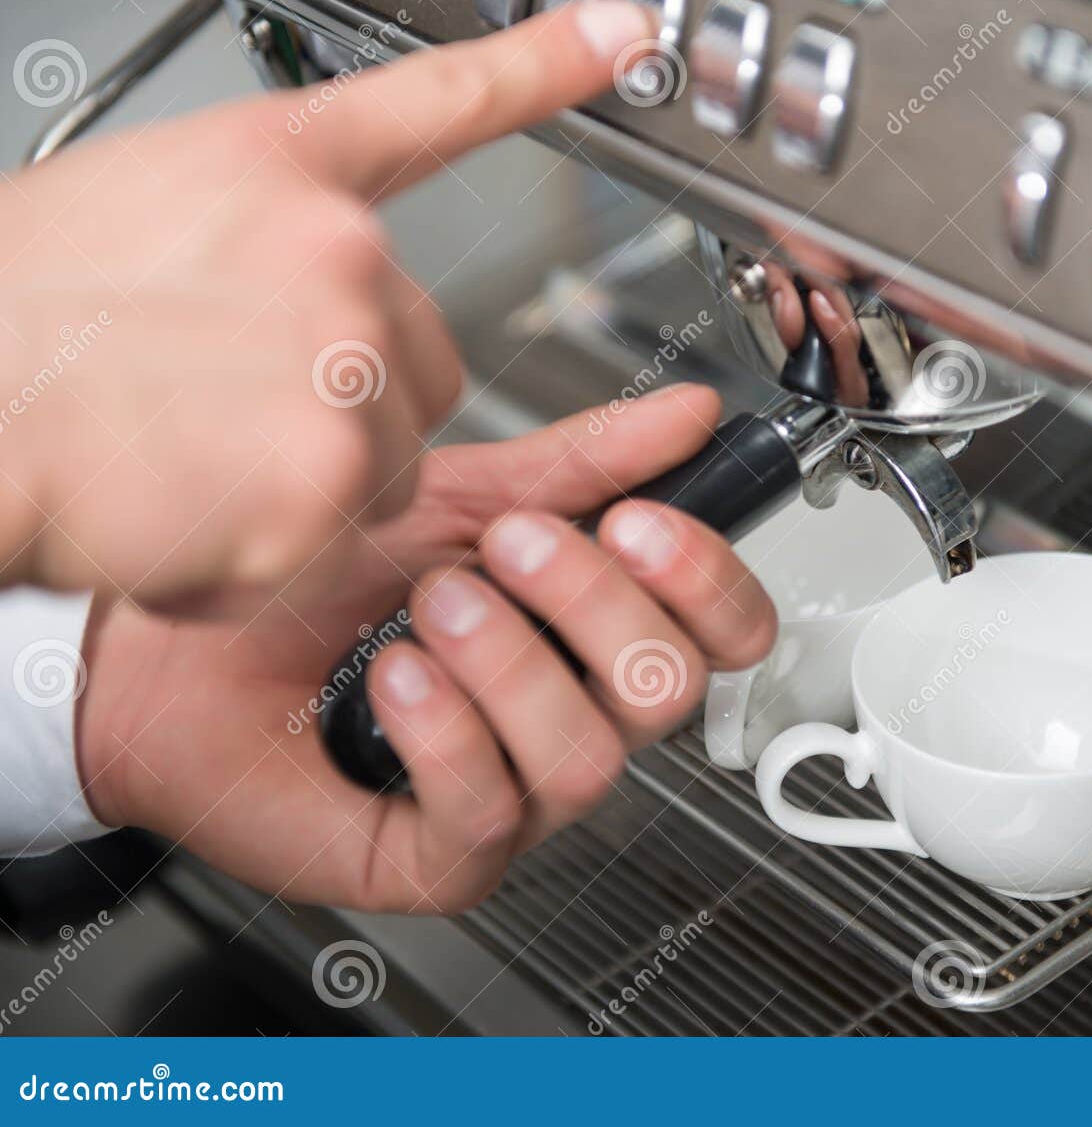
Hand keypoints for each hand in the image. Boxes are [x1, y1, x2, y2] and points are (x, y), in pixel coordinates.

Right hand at [0, 0, 654, 614]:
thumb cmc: (7, 315)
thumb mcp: (136, 205)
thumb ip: (256, 234)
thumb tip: (315, 276)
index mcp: (283, 168)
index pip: (445, 98)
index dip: (548, 61)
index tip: (624, 33)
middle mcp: (338, 250)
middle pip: (425, 368)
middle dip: (345, 412)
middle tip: (214, 407)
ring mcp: (344, 360)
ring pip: (387, 466)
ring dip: (299, 490)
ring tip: (176, 457)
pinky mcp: (330, 475)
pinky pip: (331, 545)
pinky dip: (250, 559)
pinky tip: (168, 512)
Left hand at [75, 386, 778, 912]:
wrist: (185, 644)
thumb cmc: (319, 578)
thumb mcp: (461, 497)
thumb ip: (583, 463)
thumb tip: (688, 414)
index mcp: (598, 638)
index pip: (727, 635)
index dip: (707, 580)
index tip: (641, 523)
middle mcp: (575, 720)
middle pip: (670, 690)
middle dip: (592, 603)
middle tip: (507, 547)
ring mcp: (519, 797)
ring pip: (588, 758)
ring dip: (508, 664)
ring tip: (430, 608)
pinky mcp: (444, 857)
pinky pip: (489, 809)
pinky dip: (442, 728)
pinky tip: (392, 676)